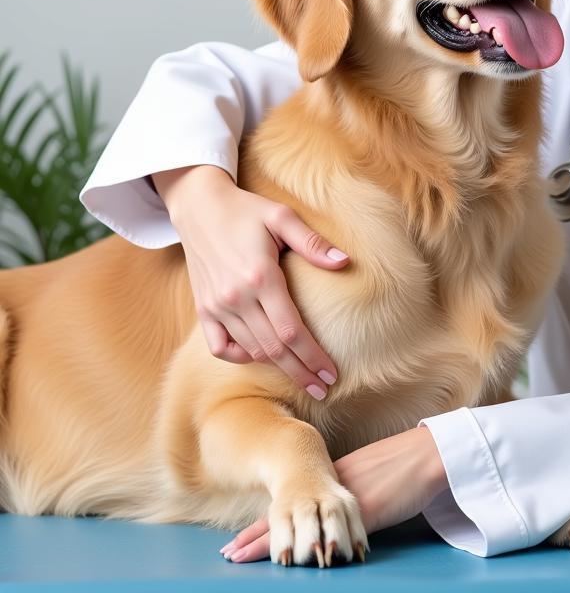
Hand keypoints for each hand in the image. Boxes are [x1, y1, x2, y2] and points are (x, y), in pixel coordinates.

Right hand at [152, 163, 349, 397]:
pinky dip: (240, 357)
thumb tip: (345, 262)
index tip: (331, 372)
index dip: (313, 356)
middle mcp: (236, 297)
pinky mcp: (202, 309)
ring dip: (277, 367)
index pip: (291, 330)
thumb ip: (313, 243)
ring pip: (250, 350)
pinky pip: (220, 347)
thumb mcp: (282, 217)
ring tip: (302, 377)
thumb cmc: (247, 210)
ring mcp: (215, 306)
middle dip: (301, 371)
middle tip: (324, 388)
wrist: (199, 207)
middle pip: (273, 348)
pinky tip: (260, 357)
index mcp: (260, 276)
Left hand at [218, 425, 449, 563]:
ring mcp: (346, 501)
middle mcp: (332, 490)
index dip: (265, 524)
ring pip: (301, 525)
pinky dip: (311, 549)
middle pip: (287, 516)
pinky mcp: (365, 510)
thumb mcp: (370, 474)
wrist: (430, 453)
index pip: (291, 505)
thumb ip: (350, 491)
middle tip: (228, 553)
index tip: (240, 539)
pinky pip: (332, 535)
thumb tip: (336, 511)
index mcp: (333, 480)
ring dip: (272, 545)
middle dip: (256, 538)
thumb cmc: (406, 462)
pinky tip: (295, 562)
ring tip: (243, 558)